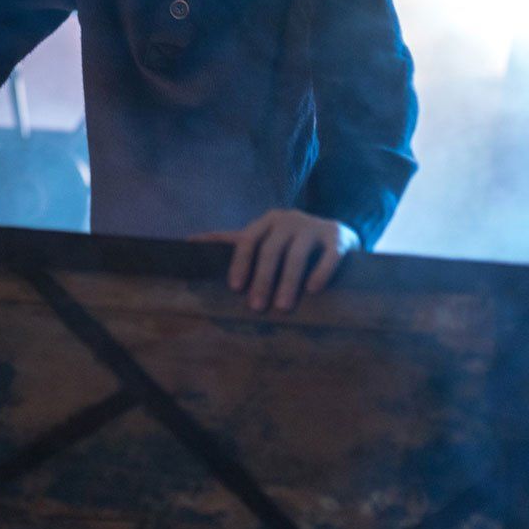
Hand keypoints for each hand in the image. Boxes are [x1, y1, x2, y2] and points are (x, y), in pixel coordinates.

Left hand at [192, 209, 359, 311]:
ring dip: (288, 282)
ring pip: (298, 255)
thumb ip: (231, 240)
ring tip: (282, 307)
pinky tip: (313, 290)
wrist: (339, 235)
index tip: (235, 289)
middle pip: (271, 250)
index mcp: (267, 221)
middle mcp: (289, 220)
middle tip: (257, 307)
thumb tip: (189, 242)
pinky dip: (320, 271)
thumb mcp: (263, 237)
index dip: (240, 263)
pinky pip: (330, 255)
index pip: (247, 240)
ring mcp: (315, 226)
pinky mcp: (339, 237)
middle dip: (262, 279)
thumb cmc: (291, 242)